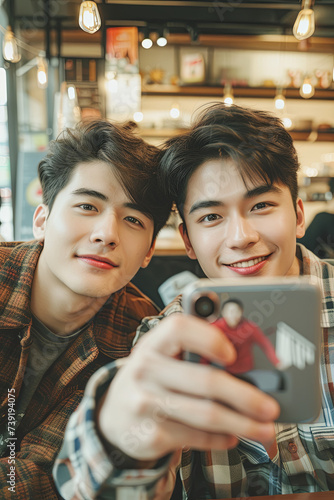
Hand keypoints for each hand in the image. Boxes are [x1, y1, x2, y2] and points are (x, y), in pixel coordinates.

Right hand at [98, 314, 279, 461]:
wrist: (113, 416)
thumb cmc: (152, 378)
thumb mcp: (163, 357)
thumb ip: (193, 351)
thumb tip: (246, 359)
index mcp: (153, 343)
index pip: (179, 328)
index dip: (208, 338)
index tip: (233, 353)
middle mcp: (145, 369)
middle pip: (205, 381)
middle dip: (245, 396)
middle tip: (270, 407)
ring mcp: (144, 403)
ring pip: (205, 415)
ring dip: (242, 424)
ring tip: (264, 429)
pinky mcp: (149, 434)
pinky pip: (195, 437)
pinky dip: (220, 439)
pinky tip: (232, 437)